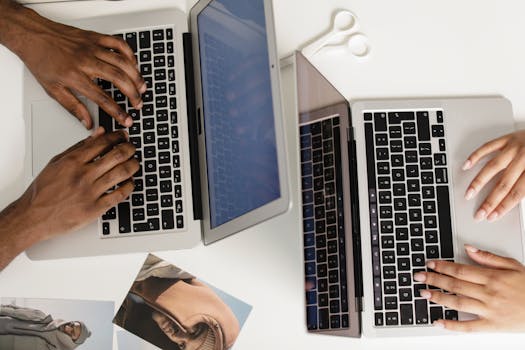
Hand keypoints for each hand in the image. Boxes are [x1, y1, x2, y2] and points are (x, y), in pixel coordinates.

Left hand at [1, 3, 144, 128]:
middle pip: (118, 79)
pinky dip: (130, 54)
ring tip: (142, 87)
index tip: (127, 120)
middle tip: (138, 104)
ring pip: (122, 62)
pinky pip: (119, 44)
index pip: (102, 98)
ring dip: (136, 76)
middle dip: (133, 94)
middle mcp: (86, 61)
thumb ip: (73, 107)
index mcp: (75, 76)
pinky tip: (133, 64)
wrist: (33, 35)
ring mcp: (92, 47)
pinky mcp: (95, 37)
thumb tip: (87, 123)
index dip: (117, 112)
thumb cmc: (41, 60)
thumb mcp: (53, 89)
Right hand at [15, 127, 137, 241]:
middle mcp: (83, 175)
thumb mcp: (56, 163)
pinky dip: (129, 186)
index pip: (102, 142)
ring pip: (122, 173)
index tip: (123, 136)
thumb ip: (79, 147)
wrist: (33, 217)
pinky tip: (130, 182)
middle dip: (129, 149)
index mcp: (72, 162)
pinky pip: (120, 194)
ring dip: (134, 165)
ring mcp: (90, 192)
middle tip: (132, 148)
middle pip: (116, 155)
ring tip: (135, 163)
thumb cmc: (43, 191)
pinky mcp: (95, 208)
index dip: (118, 136)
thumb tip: (98, 134)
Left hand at [413, 245, 524, 331]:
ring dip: (439, 298)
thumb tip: (468, 249)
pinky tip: (438, 322)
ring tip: (424, 294)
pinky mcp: (492, 325)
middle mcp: (489, 293)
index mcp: (492, 277)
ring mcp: (489, 310)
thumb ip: (488, 257)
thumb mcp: (512, 266)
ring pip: (458, 302)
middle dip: (434, 279)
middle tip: (418, 276)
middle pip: (455, 284)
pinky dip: (452, 325)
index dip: (442, 266)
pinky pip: (468, 326)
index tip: (429, 264)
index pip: (461, 270)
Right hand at [463, 130, 524, 221]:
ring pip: (492, 167)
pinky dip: (475, 156)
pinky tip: (467, 165)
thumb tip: (516, 200)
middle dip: (489, 201)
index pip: (516, 193)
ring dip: (478, 182)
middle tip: (479, 212)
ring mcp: (514, 147)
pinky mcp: (508, 138)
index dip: (503, 206)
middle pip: (503, 184)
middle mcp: (523, 158)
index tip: (492, 216)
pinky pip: (488, 147)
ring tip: (469, 193)